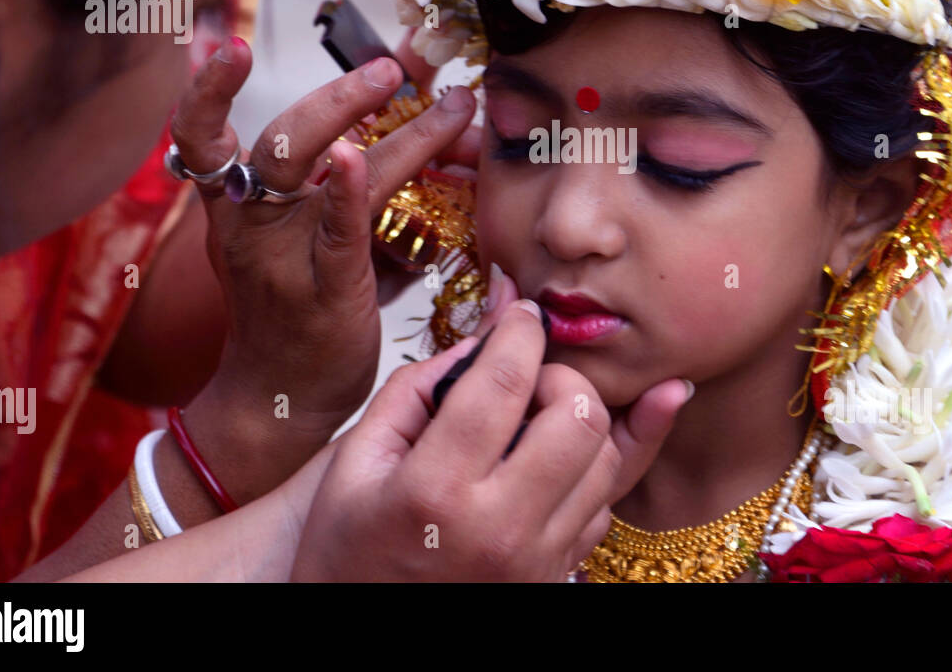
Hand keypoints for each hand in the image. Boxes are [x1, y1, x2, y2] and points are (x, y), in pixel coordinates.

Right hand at [168, 35, 477, 500]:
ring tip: (414, 85)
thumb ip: (342, 186)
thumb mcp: (300, 240)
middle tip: (390, 67)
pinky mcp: (326, 291)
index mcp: (238, 207)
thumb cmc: (295, 312)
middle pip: (278, 142)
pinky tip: (355, 159)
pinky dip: (344, 193)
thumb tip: (402, 128)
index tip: (226, 44)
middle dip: (333, 97)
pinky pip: (336, 234)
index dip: (208, 91)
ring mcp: (286, 256)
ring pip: (312, 174)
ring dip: (360, 123)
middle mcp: (253, 223)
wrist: (281, 401)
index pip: (205, 137)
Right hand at [290, 272, 691, 581]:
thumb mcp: (355, 465)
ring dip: (579, 423)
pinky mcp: (556, 580)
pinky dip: (586, 474)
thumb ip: (413, 390)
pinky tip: (553, 460)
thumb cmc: (346, 556)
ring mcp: (537, 561)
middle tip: (529, 378)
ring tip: (535, 420)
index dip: (520, 329)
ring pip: (604, 459)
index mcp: (436, 491)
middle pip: (578, 416)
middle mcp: (499, 528)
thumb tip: (480, 341)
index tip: (521, 314)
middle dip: (561, 377)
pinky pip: (603, 509)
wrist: (360, 645)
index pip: (504, 381)